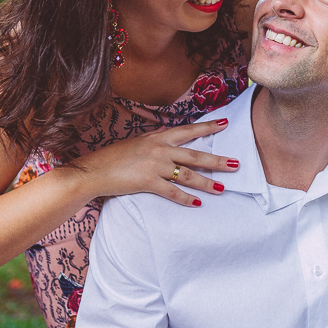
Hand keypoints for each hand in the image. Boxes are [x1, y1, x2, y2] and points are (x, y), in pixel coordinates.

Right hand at [71, 118, 238, 206]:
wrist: (92, 171)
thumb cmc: (113, 158)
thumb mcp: (138, 143)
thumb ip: (156, 143)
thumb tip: (171, 144)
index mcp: (158, 137)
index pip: (189, 130)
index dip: (208, 127)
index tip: (225, 123)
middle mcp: (160, 149)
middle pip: (195, 155)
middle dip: (217, 160)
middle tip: (236, 164)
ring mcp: (154, 165)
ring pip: (188, 175)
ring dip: (207, 183)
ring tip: (222, 189)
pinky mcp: (147, 182)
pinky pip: (172, 192)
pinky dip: (186, 198)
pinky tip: (197, 203)